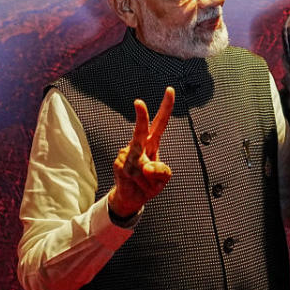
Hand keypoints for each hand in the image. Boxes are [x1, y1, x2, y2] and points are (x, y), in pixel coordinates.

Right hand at [107, 87, 174, 217]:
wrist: (131, 198)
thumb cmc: (148, 183)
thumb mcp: (164, 178)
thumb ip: (162, 171)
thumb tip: (147, 167)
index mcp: (151, 143)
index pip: (160, 123)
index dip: (166, 107)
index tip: (170, 90)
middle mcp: (138, 146)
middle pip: (140, 130)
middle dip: (140, 117)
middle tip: (138, 102)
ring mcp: (126, 155)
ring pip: (143, 166)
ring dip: (149, 180)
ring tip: (145, 183)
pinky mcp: (119, 166)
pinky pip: (137, 175)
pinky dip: (142, 184)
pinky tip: (136, 184)